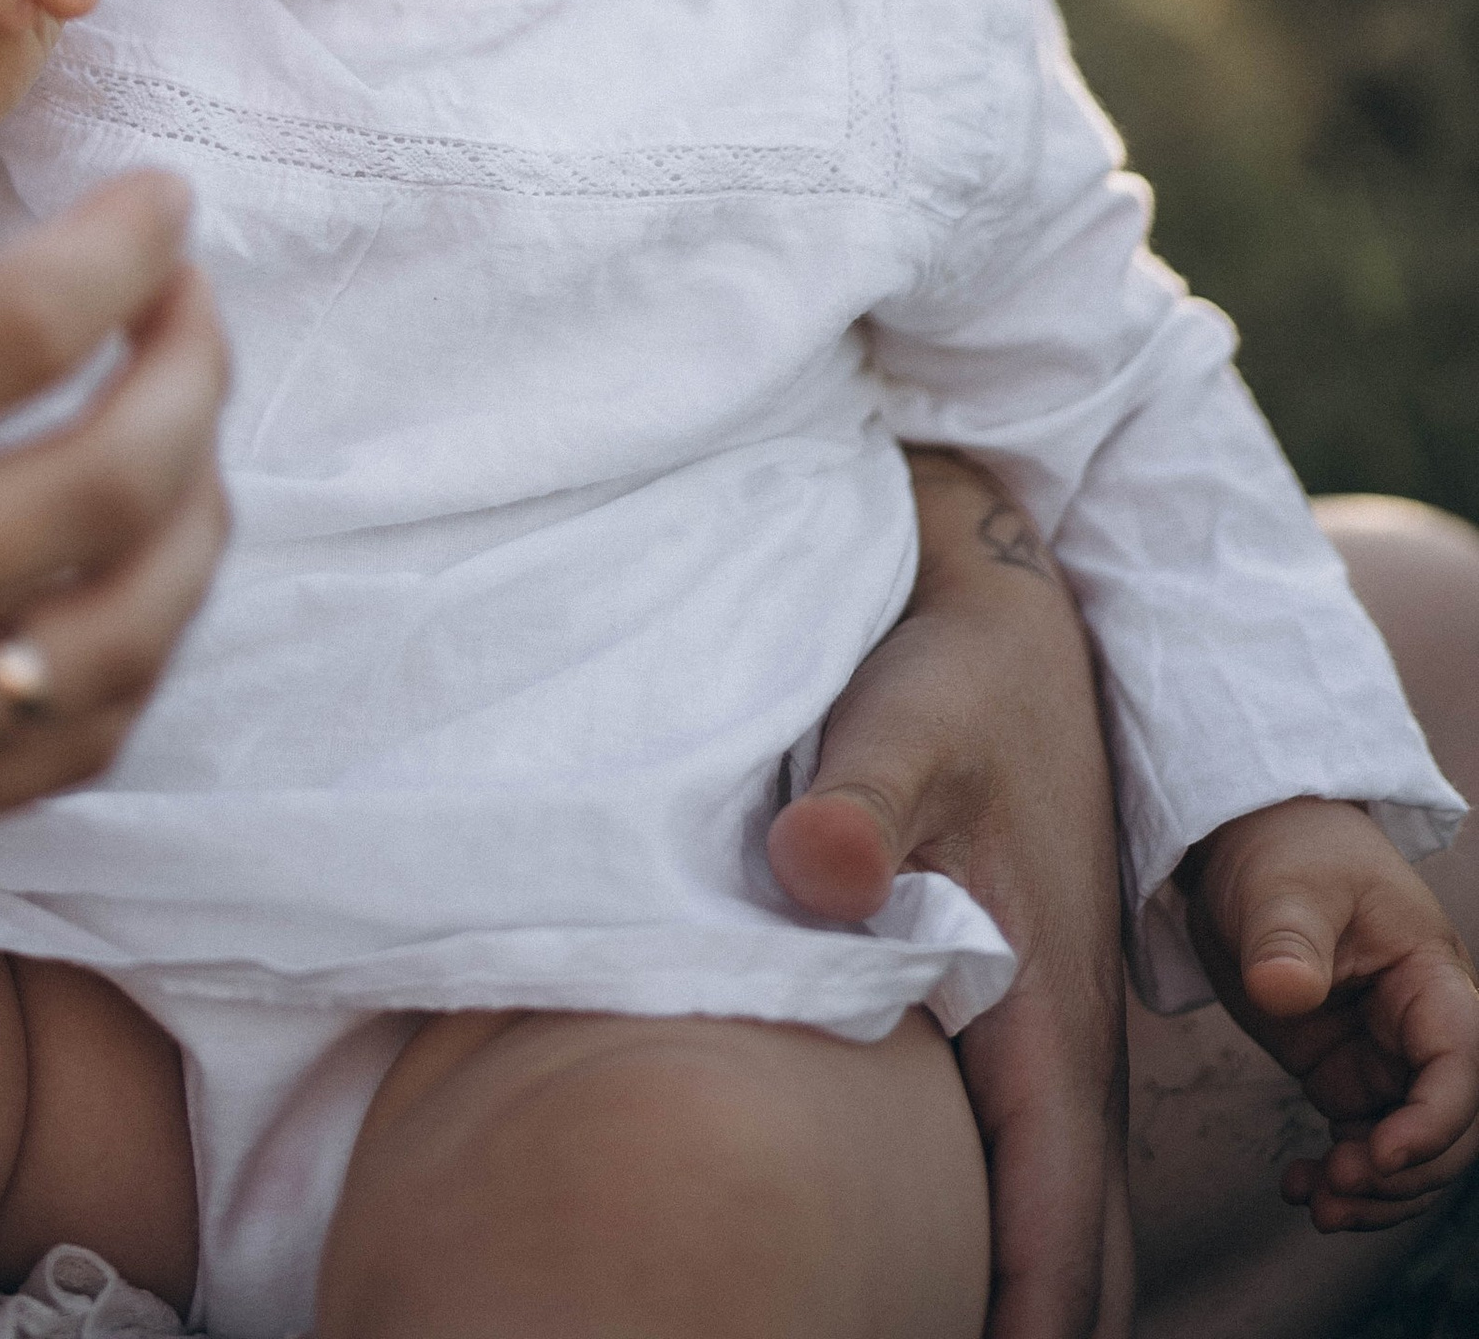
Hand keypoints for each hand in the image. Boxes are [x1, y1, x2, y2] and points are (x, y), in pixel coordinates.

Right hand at [0, 67, 228, 854]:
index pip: (16, 335)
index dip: (128, 249)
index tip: (163, 199)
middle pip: (102, 490)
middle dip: (193, 365)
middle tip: (192, 294)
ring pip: (117, 638)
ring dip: (197, 508)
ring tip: (184, 413)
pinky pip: (71, 745)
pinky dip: (142, 640)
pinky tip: (133, 549)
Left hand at [767, 450, 1131, 1338]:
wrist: (1006, 623)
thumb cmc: (951, 682)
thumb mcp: (905, 723)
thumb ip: (859, 798)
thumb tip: (815, 873)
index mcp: (1048, 1016)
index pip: (1058, 1226)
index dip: (1024, 1321)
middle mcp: (1067, 1048)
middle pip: (1078, 1252)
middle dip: (1027, 1325)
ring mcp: (1050, 1037)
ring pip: (1058, 1213)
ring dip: (1018, 1287)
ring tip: (897, 1318)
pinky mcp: (1022, 1013)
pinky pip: (1033, 1164)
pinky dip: (1008, 1235)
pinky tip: (915, 1254)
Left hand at [1182, 795, 1478, 1231]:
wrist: (1247, 844)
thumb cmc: (1284, 851)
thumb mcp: (1281, 887)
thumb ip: (1287, 940)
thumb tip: (1282, 991)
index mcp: (1433, 979)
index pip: (1463, 1065)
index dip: (1433, 1123)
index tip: (1375, 1154)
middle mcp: (1424, 1028)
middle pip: (1453, 1127)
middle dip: (1404, 1172)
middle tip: (1336, 1188)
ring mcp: (1389, 1058)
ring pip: (1414, 1151)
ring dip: (1377, 1194)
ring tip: (1316, 1205)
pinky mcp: (1349, 1076)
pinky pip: (1367, 1146)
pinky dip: (1344, 1179)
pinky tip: (1299, 1187)